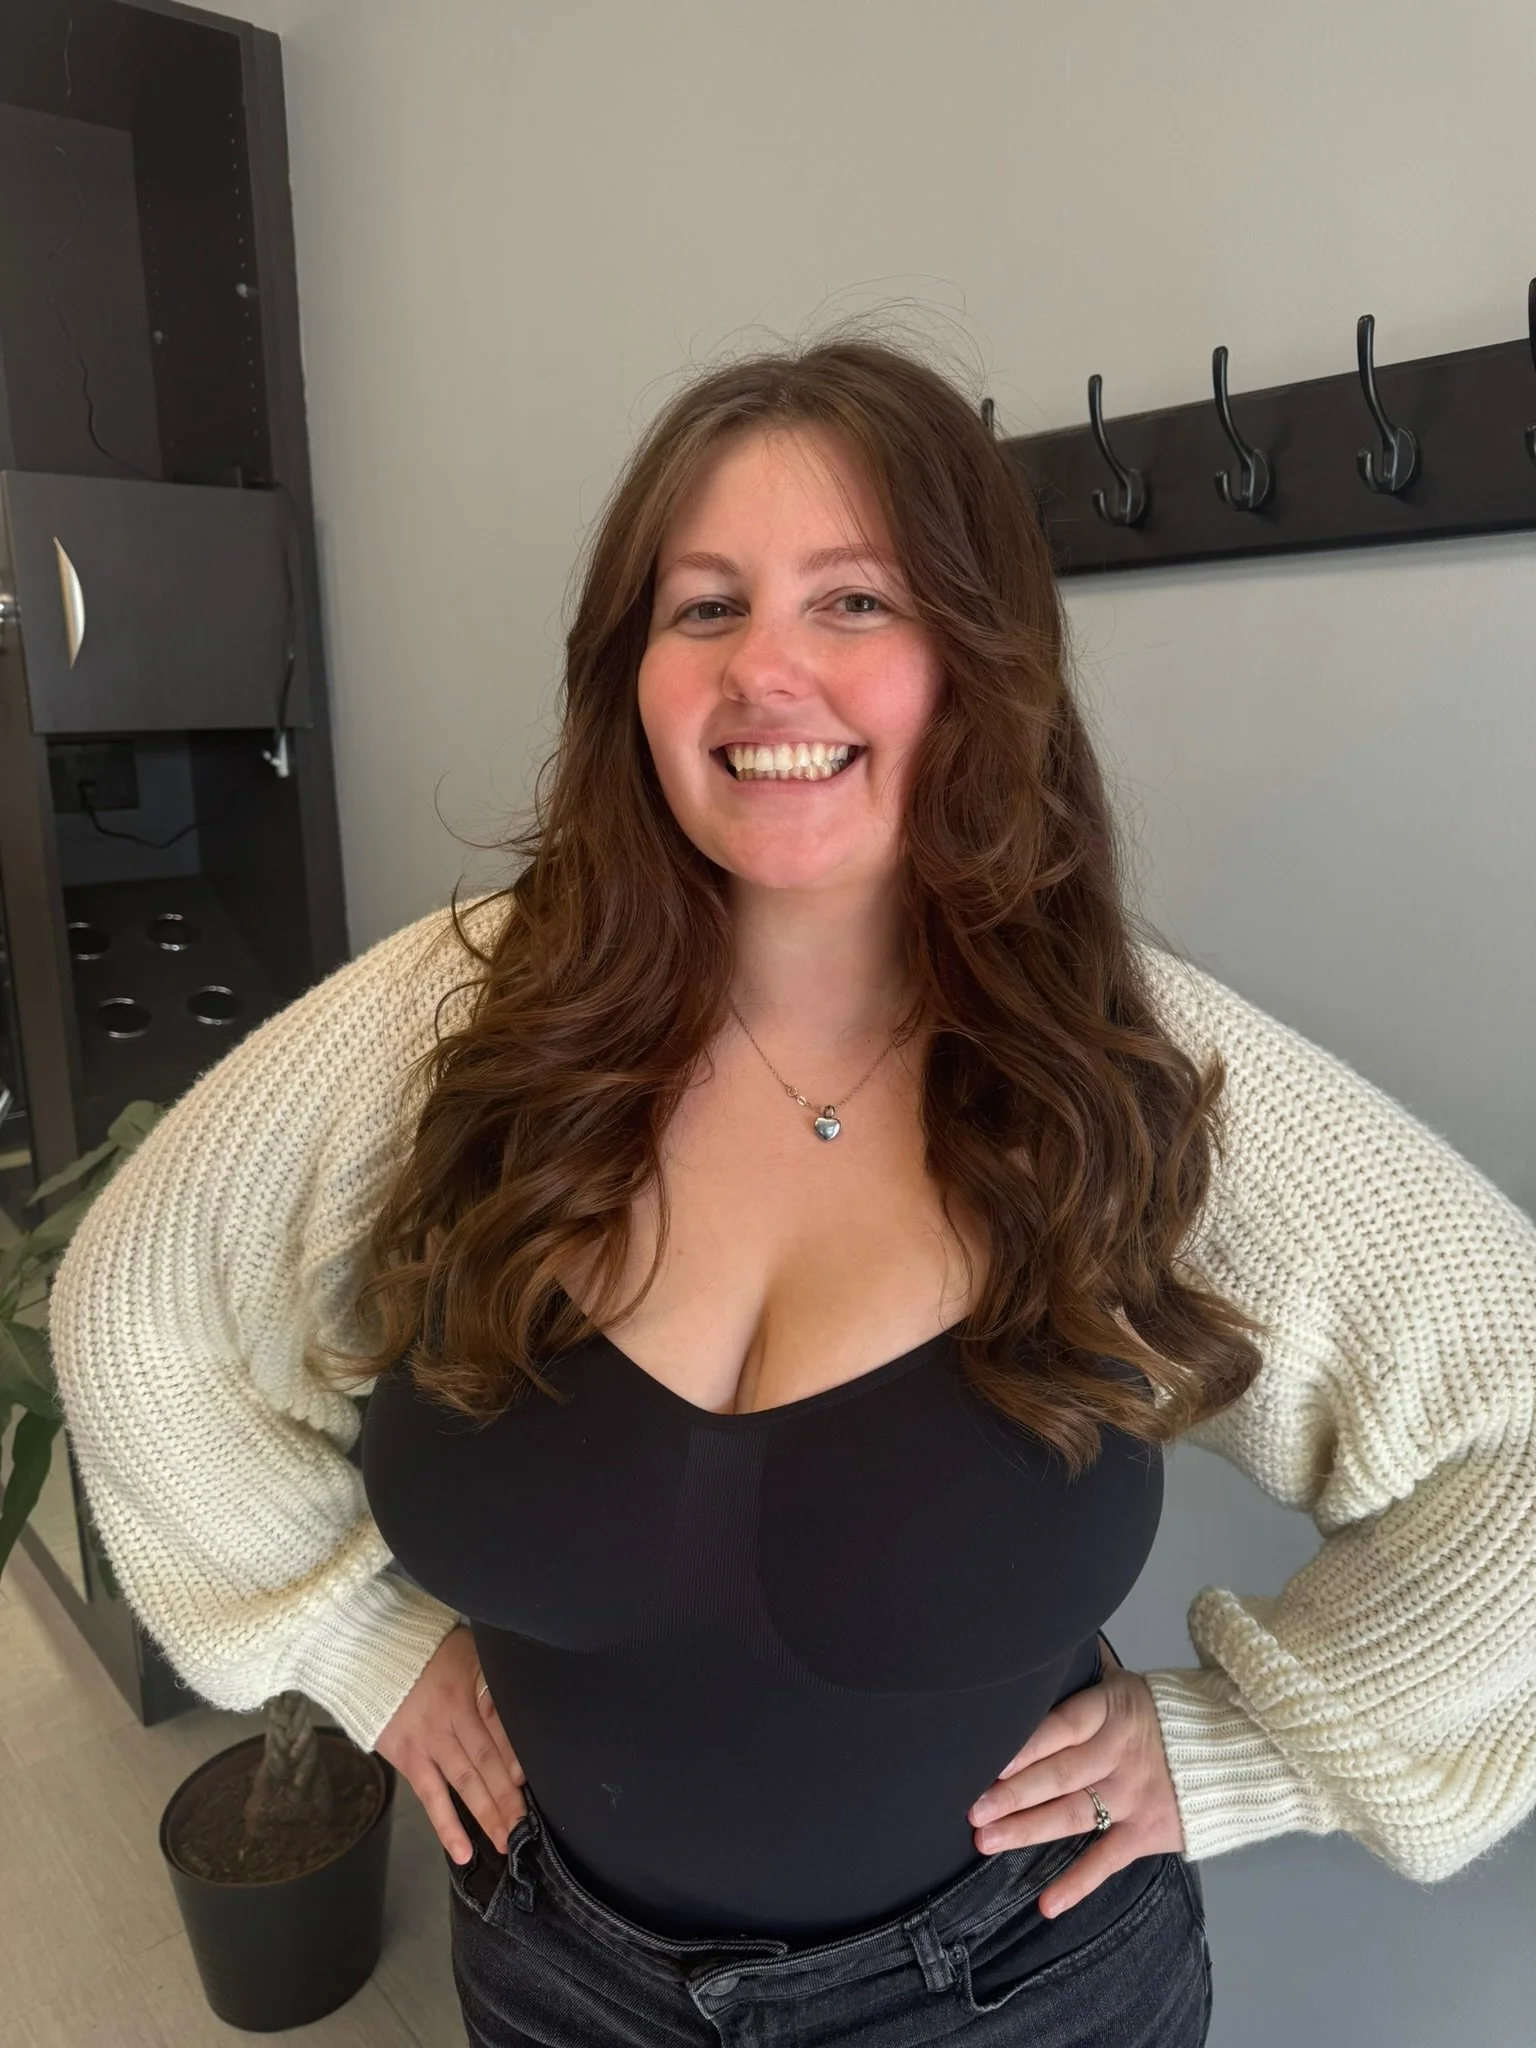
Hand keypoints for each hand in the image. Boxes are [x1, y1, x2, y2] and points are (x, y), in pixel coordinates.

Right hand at [373, 1625, 526, 1863]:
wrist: (372, 1654)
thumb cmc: (431, 1653)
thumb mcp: (470, 1649)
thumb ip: (494, 1677)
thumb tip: (529, 1699)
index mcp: (472, 1684)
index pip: (498, 1722)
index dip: (514, 1751)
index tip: (528, 1779)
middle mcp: (452, 1714)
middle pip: (487, 1759)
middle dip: (509, 1796)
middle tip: (529, 1829)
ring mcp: (429, 1739)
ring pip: (464, 1782)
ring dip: (487, 1814)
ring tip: (507, 1842)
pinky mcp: (409, 1757)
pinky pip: (430, 1796)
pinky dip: (447, 1826)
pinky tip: (463, 1850)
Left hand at [966, 1636, 1186, 1917]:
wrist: (1236, 1749)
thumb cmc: (1166, 1714)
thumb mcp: (1129, 1683)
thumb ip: (1088, 1668)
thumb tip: (1052, 1633)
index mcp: (1111, 1710)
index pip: (1063, 1726)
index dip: (1027, 1744)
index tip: (990, 1758)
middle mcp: (1119, 1753)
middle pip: (1059, 1774)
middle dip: (1013, 1792)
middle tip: (972, 1808)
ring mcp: (1133, 1796)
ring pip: (1073, 1815)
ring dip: (1028, 1830)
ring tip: (986, 1841)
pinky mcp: (1148, 1832)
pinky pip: (1108, 1860)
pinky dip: (1078, 1883)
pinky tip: (1046, 1904)